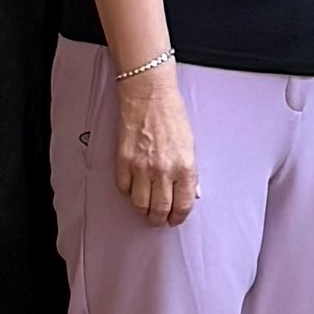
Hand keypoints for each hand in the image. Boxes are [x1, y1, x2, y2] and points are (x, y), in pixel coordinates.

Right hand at [115, 64, 196, 225]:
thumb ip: (188, 171)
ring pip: (140, 205)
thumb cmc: (171, 114)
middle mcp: (164, 171)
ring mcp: (142, 167)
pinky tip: (133, 187)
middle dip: (159, 219)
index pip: (183, 205)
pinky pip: (124, 188)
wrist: (149, 94)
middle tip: (158, 218)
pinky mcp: (124, 161)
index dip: (178, 217)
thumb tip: (189, 192)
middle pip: (160, 210)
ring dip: (143, 210)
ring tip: (145, 207)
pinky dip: (128, 192)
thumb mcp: (190, 144)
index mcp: (185, 166)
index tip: (174, 219)